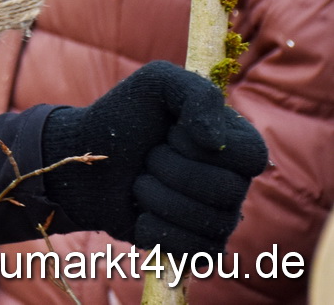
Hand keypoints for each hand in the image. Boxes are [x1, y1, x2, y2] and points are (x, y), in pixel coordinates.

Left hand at [42, 61, 267, 254]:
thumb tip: (215, 141)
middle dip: (170, 169)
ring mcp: (218, 218)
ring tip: (139, 182)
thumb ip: (195, 92)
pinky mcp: (197, 247)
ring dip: (157, 197)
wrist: (84, 160)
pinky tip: (141, 214)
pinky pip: (197, 252)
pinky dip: (156, 230)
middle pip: (228, 191)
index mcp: (233, 142)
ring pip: (209, 222)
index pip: (252, 156)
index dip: (203, 147)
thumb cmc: (123, 117)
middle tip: (147, 157)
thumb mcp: (155, 83)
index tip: (171, 132)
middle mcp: (234, 182)